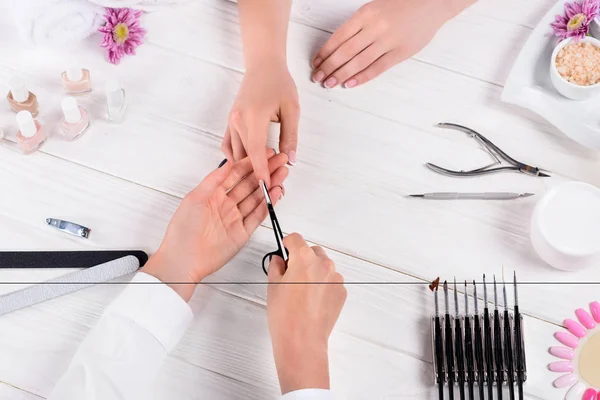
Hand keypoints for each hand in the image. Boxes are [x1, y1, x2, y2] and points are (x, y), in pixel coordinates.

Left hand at [143, 150, 288, 300]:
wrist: (183, 259)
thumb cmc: (182, 231)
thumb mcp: (194, 198)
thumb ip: (213, 180)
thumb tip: (227, 163)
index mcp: (212, 195)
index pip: (235, 174)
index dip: (250, 163)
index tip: (262, 153)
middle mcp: (225, 205)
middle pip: (249, 184)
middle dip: (265, 172)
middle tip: (279, 161)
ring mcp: (235, 218)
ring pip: (257, 198)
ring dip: (270, 185)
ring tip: (282, 174)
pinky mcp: (242, 233)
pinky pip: (258, 215)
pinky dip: (268, 204)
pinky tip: (276, 193)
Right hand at [223, 64, 299, 185]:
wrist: (263, 65)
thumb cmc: (279, 83)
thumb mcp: (292, 109)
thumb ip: (291, 136)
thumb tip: (291, 159)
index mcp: (253, 117)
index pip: (256, 152)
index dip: (261, 172)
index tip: (267, 186)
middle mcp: (237, 121)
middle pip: (244, 156)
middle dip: (257, 172)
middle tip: (274, 183)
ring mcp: (230, 122)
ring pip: (235, 154)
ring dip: (247, 166)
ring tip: (265, 175)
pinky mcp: (229, 122)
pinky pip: (227, 145)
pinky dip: (236, 157)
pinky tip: (248, 163)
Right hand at [267, 233, 346, 393]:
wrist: (302, 341)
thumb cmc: (286, 316)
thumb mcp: (273, 286)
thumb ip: (276, 267)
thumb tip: (279, 261)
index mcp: (304, 258)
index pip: (296, 238)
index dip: (287, 244)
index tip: (284, 250)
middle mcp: (323, 264)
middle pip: (312, 251)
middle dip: (301, 258)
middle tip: (290, 274)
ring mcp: (335, 278)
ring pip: (323, 266)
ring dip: (314, 271)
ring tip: (301, 291)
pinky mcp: (341, 292)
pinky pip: (331, 281)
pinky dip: (322, 285)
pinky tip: (311, 301)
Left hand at [311, 0, 472, 87]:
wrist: (432, 3)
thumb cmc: (401, 5)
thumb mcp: (374, 8)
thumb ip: (358, 26)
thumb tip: (337, 48)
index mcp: (365, 14)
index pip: (338, 37)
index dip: (325, 53)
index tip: (316, 63)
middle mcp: (375, 27)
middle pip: (345, 52)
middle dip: (328, 67)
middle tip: (318, 77)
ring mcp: (388, 41)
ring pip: (358, 62)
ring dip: (341, 75)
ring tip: (330, 83)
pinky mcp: (400, 53)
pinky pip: (377, 68)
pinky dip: (361, 77)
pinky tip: (349, 83)